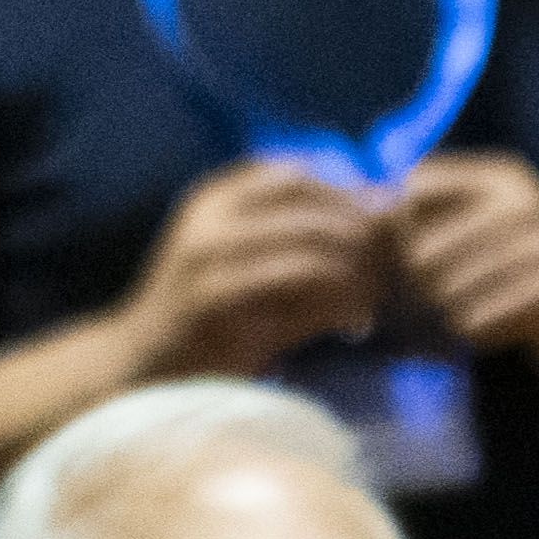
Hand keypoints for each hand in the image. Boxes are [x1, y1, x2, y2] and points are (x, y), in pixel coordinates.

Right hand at [125, 162, 395, 381]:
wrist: (146, 365)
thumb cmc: (208, 317)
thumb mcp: (251, 266)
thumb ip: (301, 241)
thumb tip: (376, 223)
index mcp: (215, 198)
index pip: (294, 174)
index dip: (344, 192)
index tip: (380, 224)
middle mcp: (210, 215)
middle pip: (308, 200)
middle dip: (359, 227)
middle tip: (393, 260)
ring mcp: (207, 251)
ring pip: (307, 237)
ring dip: (354, 264)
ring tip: (380, 293)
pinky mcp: (214, 293)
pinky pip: (294, 280)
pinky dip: (335, 297)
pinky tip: (356, 322)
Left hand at [388, 153, 538, 379]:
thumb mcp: (500, 225)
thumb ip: (443, 214)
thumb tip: (370, 209)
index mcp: (503, 176)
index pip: (414, 185)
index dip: (395, 226)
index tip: (400, 257)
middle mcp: (519, 201)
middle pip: (420, 247)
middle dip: (410, 286)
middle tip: (415, 308)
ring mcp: (536, 244)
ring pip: (444, 290)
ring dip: (440, 317)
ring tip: (452, 323)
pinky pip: (476, 319)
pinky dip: (472, 333)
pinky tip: (487, 333)